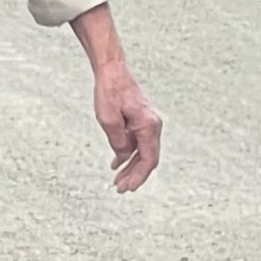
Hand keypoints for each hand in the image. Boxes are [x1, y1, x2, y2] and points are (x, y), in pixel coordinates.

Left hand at [94, 58, 161, 192]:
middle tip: (120, 189)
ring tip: (117, 181)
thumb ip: (118, 142)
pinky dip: (128, 155)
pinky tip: (116, 165)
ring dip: (130, 167)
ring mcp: (147, 123)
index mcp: (149, 126)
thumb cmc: (110, 92)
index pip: (149, 158)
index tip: (129, 188)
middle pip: (147, 158)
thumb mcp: (108, 120)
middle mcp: (152, 125)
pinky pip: (137, 143)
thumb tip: (124, 157)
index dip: (139, 176)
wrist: (112, 71)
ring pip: (142, 152)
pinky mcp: (140, 121)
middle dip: (134, 175)